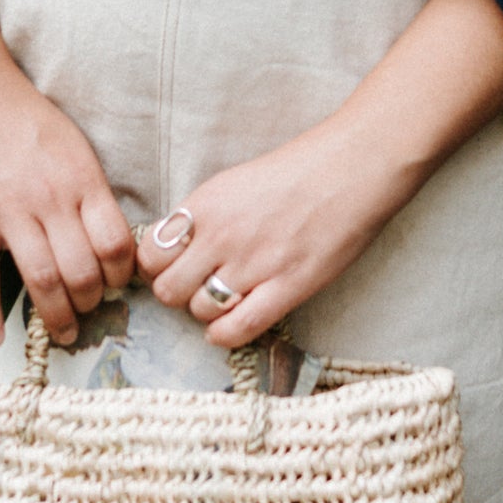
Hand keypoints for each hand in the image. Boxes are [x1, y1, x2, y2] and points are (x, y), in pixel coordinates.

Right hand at [0, 61, 135, 349]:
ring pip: (41, 279)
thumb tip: (106, 237)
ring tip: (63, 333)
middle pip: (82, 270)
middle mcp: (51, 199)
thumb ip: (89, 190)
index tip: (118, 285)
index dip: (122, 275)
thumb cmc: (24, 115)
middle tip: (88, 312)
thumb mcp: (73, 145)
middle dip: (89, 302)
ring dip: (55, 316)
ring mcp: (9, 211)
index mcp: (82, 180)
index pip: (116, 243)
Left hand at [133, 120, 411, 348]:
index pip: (150, 254)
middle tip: (196, 287)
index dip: (157, 267)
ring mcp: (254, 264)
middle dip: (177, 293)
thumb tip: (173, 248)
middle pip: (168, 290)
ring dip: (206, 311)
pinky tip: (228, 327)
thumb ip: (202, 216)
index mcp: (206, 204)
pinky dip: (224, 334)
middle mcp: (222, 235)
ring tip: (224, 299)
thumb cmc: (297, 171)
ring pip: (199, 311)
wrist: (352, 168)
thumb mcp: (234, 183)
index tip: (171, 267)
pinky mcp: (287, 287)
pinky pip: (238, 328)